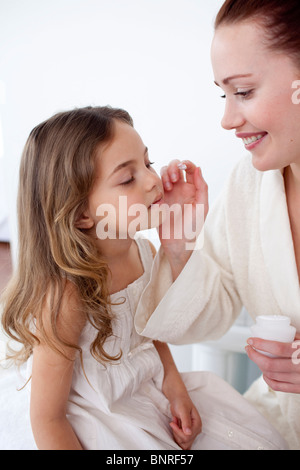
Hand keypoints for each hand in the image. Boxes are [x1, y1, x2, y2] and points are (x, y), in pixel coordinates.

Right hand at [158, 159, 207, 276]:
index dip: (186, 163)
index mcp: (193, 188)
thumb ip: (202, 187)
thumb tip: (198, 168)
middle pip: (175, 166)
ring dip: (164, 175)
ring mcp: (168, 193)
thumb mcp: (201, 207)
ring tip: (167, 188)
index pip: (189, 168)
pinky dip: (155, 183)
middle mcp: (180, 188)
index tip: (182, 167)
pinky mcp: (157, 198)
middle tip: (173, 180)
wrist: (176, 243)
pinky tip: (160, 194)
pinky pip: (154, 184)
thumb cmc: (192, 228)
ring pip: (164, 173)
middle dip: (173, 167)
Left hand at [168, 394, 201, 449]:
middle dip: (177, 434)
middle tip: (174, 423)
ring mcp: (191, 432)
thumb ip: (186, 421)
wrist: (178, 399)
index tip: (172, 423)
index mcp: (197, 424)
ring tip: (175, 422)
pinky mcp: (186, 433)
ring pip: (182, 443)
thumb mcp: (183, 410)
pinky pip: (180, 440)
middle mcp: (196, 430)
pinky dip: (175, 434)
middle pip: (185, 442)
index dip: (178, 432)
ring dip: (175, 434)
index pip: (187, 436)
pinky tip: (175, 425)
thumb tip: (188, 433)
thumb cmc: (181, 402)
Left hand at [245, 334, 299, 392]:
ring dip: (259, 366)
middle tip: (249, 348)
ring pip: (272, 375)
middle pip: (270, 364)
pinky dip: (267, 379)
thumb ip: (294, 336)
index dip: (261, 344)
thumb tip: (273, 331)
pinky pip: (279, 387)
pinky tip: (264, 372)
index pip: (277, 348)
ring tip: (255, 357)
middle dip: (254, 356)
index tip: (250, 340)